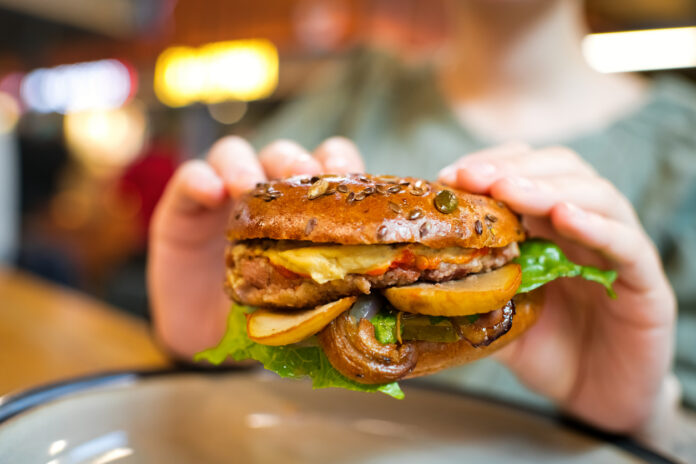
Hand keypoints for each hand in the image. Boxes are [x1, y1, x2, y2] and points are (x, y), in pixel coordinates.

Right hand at [148, 136, 363, 357]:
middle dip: (295, 160)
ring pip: (235, 154)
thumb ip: (327, 291)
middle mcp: (266, 195)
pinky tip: (210, 193)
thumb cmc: (262, 315)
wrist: (206, 337)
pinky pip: (190, 178)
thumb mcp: (299, 304)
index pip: (328, 167)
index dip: (341, 164)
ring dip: (244, 164)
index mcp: (303, 210)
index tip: (349, 175)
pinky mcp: (184, 208)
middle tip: (303, 176)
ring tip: (245, 186)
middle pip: (284, 155)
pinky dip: (200, 179)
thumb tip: (373, 292)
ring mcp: (224, 196)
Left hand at [439, 142, 675, 432]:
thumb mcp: (496, 317)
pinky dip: (596, 226)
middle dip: (513, 169)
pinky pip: (627, 243)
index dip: (489, 167)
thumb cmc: (546, 352)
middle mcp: (584, 227)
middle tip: (475, 177)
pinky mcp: (645, 282)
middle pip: (560, 170)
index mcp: (547, 226)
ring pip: (596, 196)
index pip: (524, 174)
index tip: (450, 176)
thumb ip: (471, 293)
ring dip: (549, 187)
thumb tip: (419, 279)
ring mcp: (617, 250)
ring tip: (510, 190)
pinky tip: (564, 218)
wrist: (595, 401)